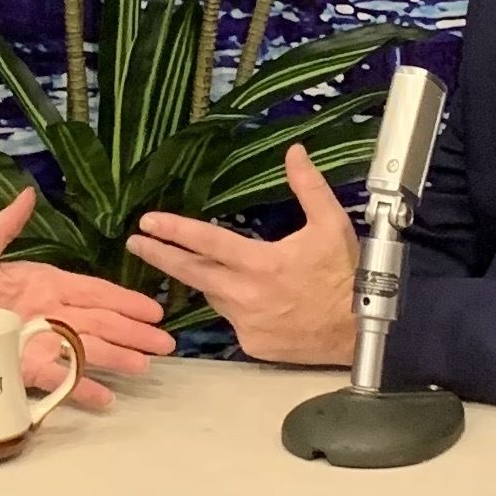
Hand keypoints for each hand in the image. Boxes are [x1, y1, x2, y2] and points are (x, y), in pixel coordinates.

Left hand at [0, 186, 174, 406]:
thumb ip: (3, 228)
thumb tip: (27, 194)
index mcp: (41, 285)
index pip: (91, 291)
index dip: (123, 300)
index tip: (151, 309)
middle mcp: (46, 316)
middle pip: (98, 324)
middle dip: (132, 334)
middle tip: (165, 345)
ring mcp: (36, 344)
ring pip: (84, 351)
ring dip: (115, 360)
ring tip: (144, 368)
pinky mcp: (20, 370)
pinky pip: (56, 379)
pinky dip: (80, 389)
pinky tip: (105, 398)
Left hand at [126, 143, 358, 365]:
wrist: (359, 331)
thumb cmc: (346, 276)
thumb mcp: (331, 224)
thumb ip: (308, 187)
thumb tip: (294, 152)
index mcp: (260, 263)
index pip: (206, 242)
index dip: (174, 230)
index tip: (148, 223)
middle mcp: (246, 295)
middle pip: (191, 272)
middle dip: (160, 255)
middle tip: (136, 244)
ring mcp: (246, 322)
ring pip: (214, 296)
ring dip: (205, 279)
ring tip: (201, 265)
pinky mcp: (251, 343)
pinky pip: (233, 320)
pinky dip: (236, 306)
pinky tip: (253, 300)